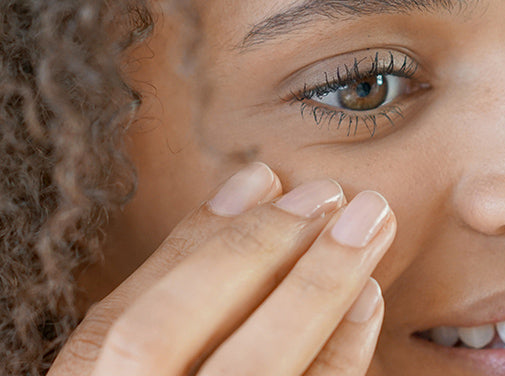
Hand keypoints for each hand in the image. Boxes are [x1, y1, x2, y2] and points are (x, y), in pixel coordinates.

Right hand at [49, 163, 397, 375]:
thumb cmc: (138, 375)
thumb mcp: (108, 354)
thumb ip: (160, 287)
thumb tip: (248, 189)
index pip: (142, 327)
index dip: (211, 243)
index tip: (263, 177)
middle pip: (223, 351)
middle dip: (277, 257)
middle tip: (328, 192)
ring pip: (269, 374)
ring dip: (326, 293)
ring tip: (364, 228)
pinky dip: (344, 353)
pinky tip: (367, 298)